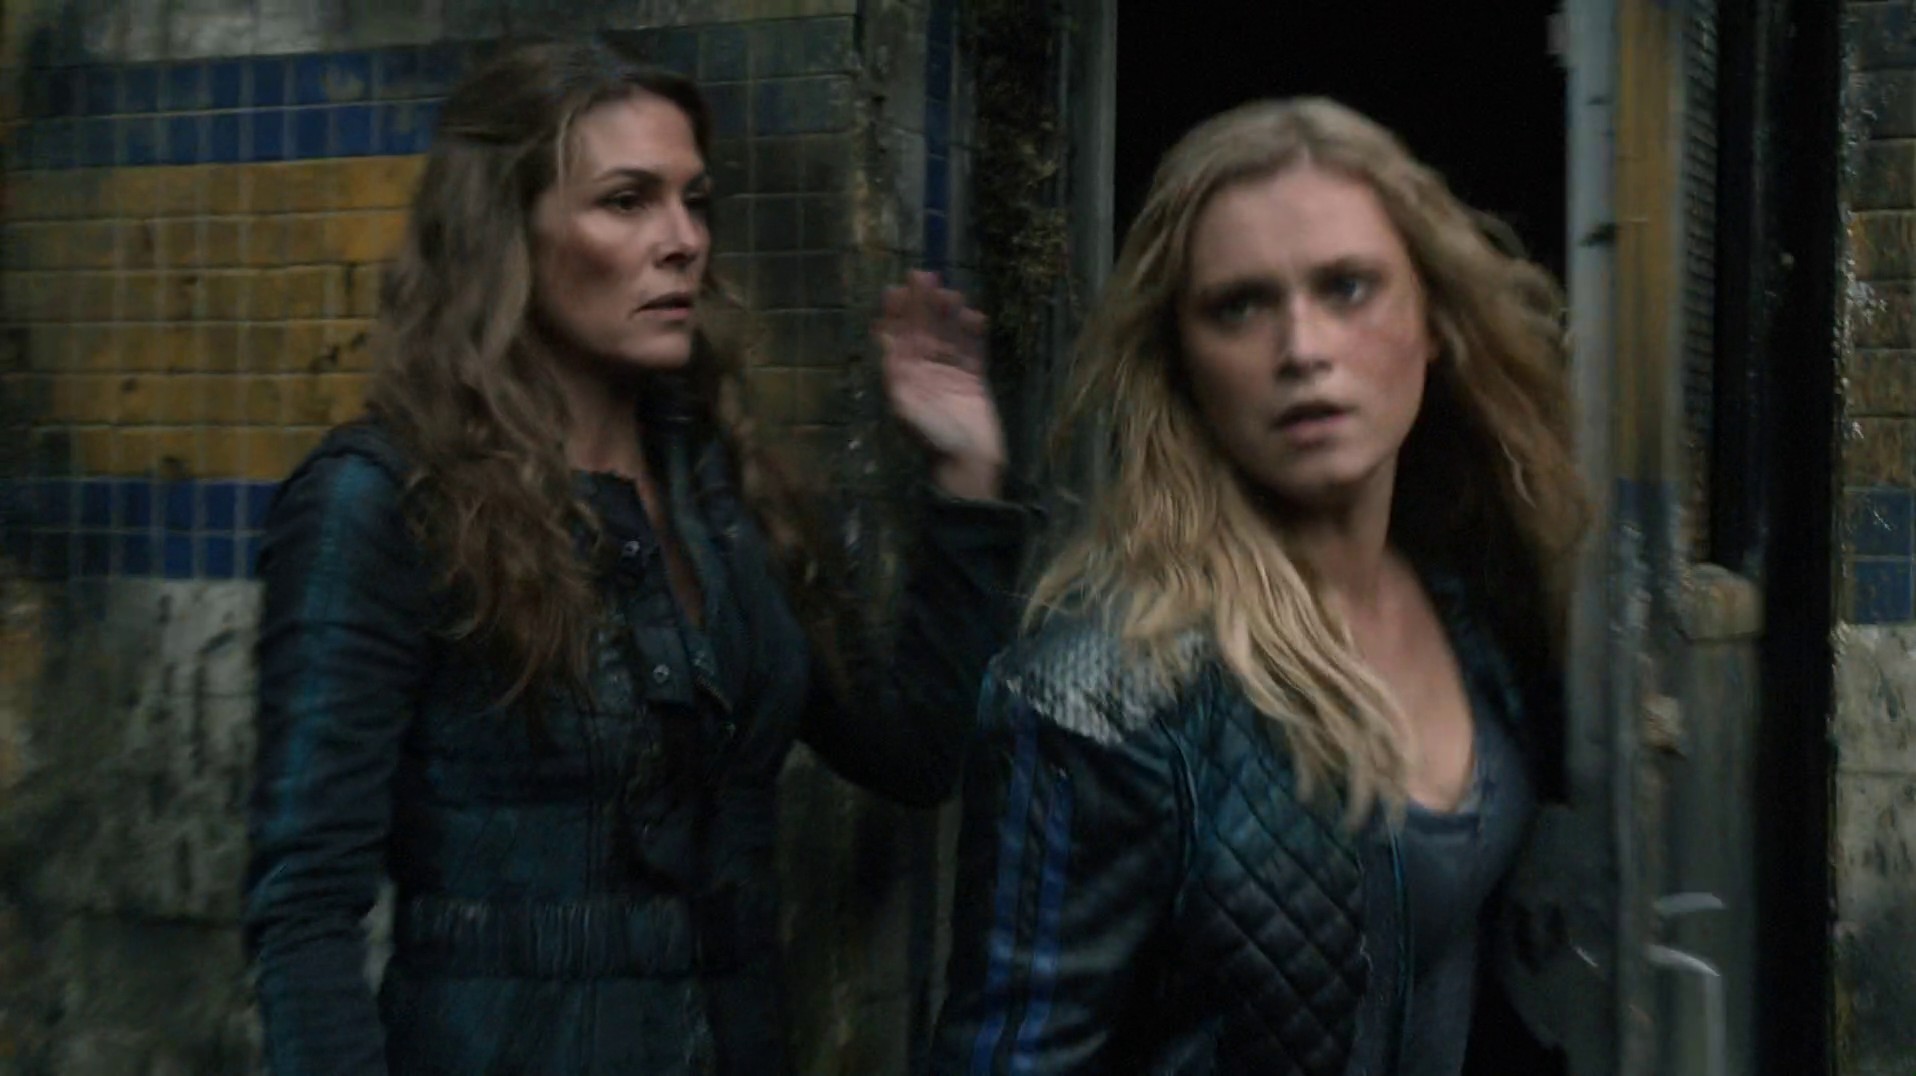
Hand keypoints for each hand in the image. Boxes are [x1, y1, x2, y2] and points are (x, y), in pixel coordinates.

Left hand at [876, 270, 1005, 500]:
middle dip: (922, 304)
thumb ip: (895, 373)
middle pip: (923, 329)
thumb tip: (882, 338)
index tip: (896, 288)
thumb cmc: (933, 437)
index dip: (896, 313)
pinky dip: (974, 333)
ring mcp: (950, 373)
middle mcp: (925, 371)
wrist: (968, 462)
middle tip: (924, 274)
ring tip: (951, 291)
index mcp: (904, 377)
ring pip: (948, 334)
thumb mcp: (905, 406)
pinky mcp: (974, 378)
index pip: (897, 337)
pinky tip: (975, 315)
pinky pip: (973, 349)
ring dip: (948, 313)